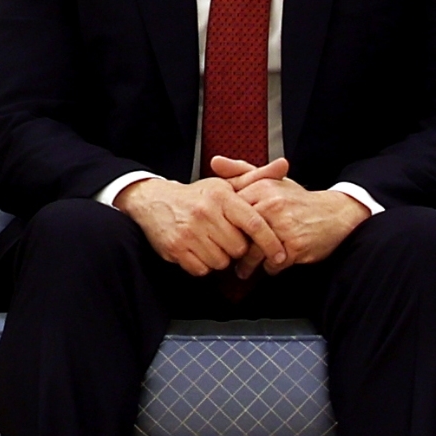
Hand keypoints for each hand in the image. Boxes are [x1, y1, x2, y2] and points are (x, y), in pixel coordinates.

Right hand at [118, 171, 269, 278]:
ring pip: (221, 261)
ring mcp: (188, 232)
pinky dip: (202, 264)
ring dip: (219, 257)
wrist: (152, 200)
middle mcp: (203, 213)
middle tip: (226, 238)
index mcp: (220, 197)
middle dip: (236, 247)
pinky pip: (202, 269)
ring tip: (210, 243)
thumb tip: (284, 165)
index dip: (270, 243)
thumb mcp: (223, 185)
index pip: (254, 224)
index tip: (280, 255)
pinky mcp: (175, 248)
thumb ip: (255, 178)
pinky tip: (197, 250)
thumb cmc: (195, 196)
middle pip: (238, 248)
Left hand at [214, 154, 364, 270]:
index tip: (218, 234)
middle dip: (233, 247)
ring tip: (242, 270)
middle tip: (226, 256)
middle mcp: (272, 206)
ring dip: (248, 264)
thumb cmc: (298, 199)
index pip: (231, 211)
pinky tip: (268, 268)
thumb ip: (241, 171)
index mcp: (263, 188)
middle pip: (240, 232)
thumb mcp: (271, 180)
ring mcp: (285, 227)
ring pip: (255, 250)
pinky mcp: (296, 246)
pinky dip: (270, 268)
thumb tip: (215, 162)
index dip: (224, 225)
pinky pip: (274, 263)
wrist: (335, 213)